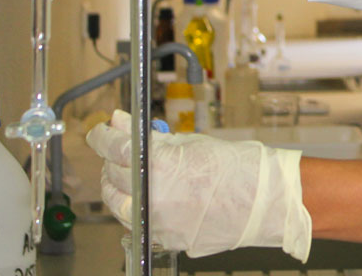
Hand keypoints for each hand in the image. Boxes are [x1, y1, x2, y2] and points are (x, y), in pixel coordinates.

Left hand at [86, 110, 310, 258]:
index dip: (101, 136)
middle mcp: (151, 197)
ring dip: (118, 188)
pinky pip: (137, 223)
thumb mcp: (189, 143)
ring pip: (117, 206)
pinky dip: (136, 209)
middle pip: (111, 177)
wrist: (262, 200)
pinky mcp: (163, 239)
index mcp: (158, 166)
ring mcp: (156, 222)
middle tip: (121, 152)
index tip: (99, 131)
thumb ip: (150, 137)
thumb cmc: (235, 168)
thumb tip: (120, 123)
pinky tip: (149, 198)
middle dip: (111, 161)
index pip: (113, 147)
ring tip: (133, 177)